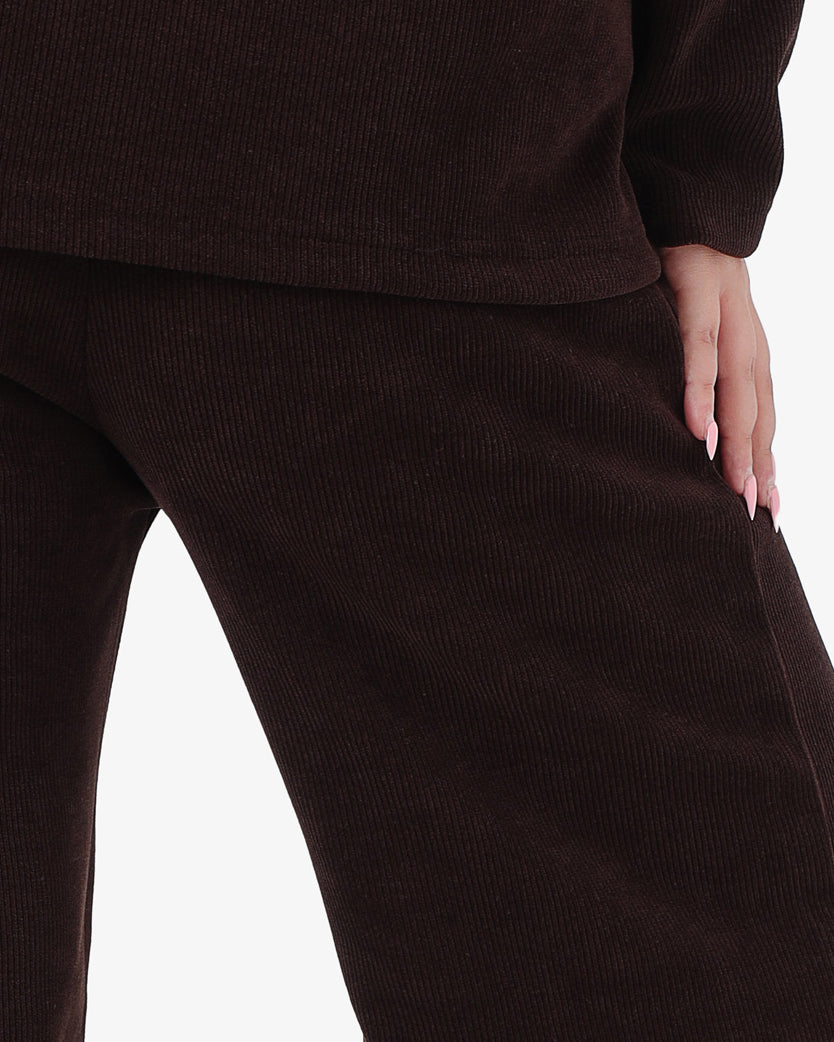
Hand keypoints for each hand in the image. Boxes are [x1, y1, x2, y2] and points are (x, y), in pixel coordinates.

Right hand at [656, 243, 779, 531]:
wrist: (691, 197)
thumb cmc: (684, 271)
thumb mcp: (696, 325)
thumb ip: (697, 368)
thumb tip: (684, 423)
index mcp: (748, 351)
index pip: (762, 417)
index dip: (766, 463)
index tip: (766, 510)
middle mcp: (747, 339)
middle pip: (757, 414)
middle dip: (759, 466)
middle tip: (756, 514)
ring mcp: (727, 316)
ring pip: (737, 390)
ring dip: (738, 442)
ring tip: (735, 488)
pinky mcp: (695, 291)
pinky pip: (698, 349)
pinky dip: (698, 390)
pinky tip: (696, 428)